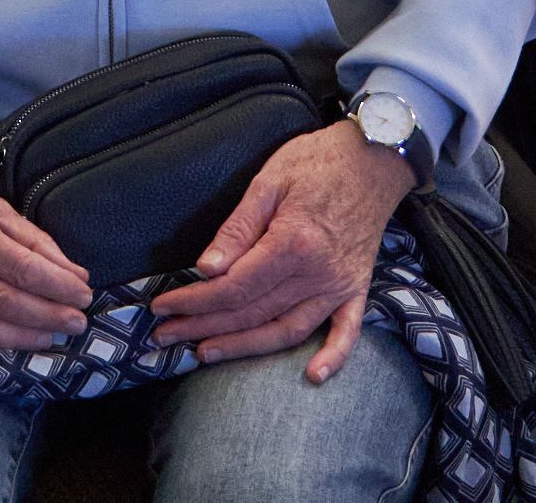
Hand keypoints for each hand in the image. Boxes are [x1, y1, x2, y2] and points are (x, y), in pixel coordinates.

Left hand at [150, 121, 412, 373]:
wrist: (373, 159)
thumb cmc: (316, 163)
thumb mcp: (268, 182)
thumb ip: (237, 229)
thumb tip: (206, 269)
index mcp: (291, 243)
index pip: (233, 287)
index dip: (195, 301)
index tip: (162, 307)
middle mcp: (317, 273)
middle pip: (252, 313)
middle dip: (204, 327)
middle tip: (167, 335)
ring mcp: (339, 285)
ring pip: (287, 330)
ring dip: (245, 347)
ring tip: (205, 353)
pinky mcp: (357, 288)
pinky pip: (347, 331)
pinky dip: (334, 356)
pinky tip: (313, 376)